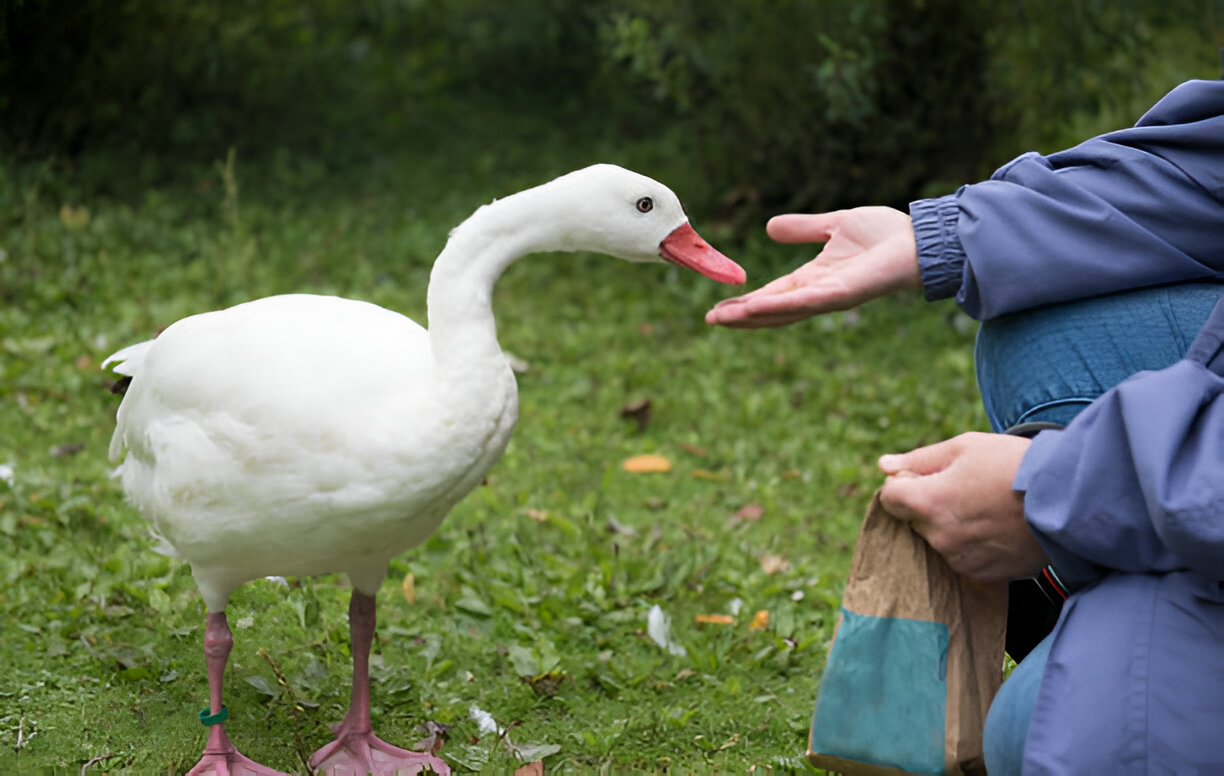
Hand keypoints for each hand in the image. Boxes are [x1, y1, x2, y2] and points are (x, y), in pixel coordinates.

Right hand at [705, 207, 920, 327]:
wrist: (919, 239)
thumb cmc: (886, 235)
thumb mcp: (833, 224)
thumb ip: (803, 228)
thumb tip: (769, 227)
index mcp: (814, 279)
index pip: (772, 295)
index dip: (745, 302)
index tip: (718, 308)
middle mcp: (818, 293)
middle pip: (771, 311)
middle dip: (741, 317)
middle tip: (711, 321)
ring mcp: (829, 297)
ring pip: (782, 312)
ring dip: (751, 316)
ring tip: (722, 318)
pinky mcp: (841, 294)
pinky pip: (803, 302)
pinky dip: (777, 306)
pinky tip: (754, 306)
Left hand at [878, 432, 1049, 582]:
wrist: (1070, 501)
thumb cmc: (1015, 466)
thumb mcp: (965, 447)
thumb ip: (919, 459)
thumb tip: (884, 465)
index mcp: (929, 502)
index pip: (889, 498)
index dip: (904, 483)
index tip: (928, 476)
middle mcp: (939, 536)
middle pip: (914, 519)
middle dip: (928, 504)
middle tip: (966, 488)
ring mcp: (960, 559)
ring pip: (938, 539)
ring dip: (950, 525)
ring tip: (987, 506)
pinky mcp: (982, 574)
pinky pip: (962, 557)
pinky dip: (972, 543)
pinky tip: (997, 527)